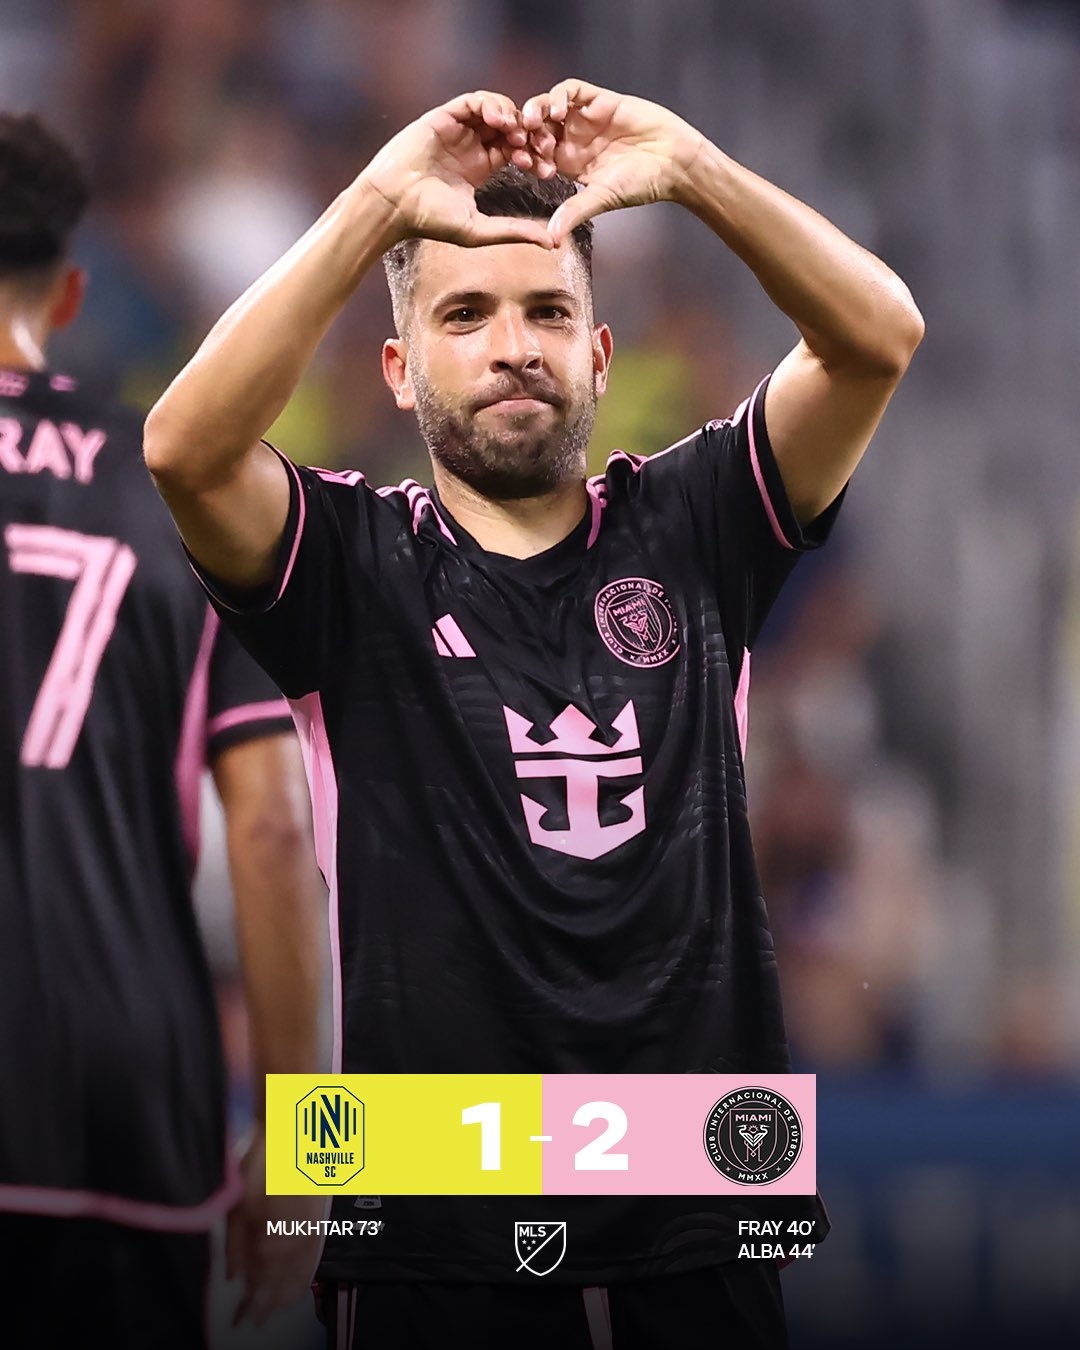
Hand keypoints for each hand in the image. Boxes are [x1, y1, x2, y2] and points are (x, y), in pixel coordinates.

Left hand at [225, 1125, 327, 1326]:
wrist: (296, 1135)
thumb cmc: (263, 1163)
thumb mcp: (238, 1204)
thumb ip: (235, 1245)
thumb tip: (234, 1276)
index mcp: (271, 1240)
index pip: (259, 1285)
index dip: (249, 1304)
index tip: (240, 1319)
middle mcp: (294, 1244)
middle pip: (279, 1286)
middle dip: (265, 1305)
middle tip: (253, 1321)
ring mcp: (310, 1235)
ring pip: (299, 1277)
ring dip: (285, 1296)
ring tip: (273, 1311)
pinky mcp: (320, 1224)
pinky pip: (313, 1260)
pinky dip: (305, 1277)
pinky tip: (299, 1286)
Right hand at [361, 91, 553, 248]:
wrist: (395, 204)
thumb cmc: (431, 220)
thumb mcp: (480, 230)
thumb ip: (515, 232)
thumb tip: (552, 244)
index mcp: (480, 167)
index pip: (516, 151)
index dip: (534, 156)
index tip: (546, 169)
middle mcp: (471, 145)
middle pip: (511, 127)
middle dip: (530, 134)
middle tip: (542, 147)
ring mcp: (458, 129)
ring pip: (495, 110)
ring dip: (513, 117)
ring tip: (518, 133)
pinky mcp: (444, 116)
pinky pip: (473, 101)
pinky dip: (490, 104)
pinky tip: (499, 121)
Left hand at [520, 79, 706, 243]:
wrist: (673, 162)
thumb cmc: (641, 184)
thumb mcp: (601, 199)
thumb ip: (575, 212)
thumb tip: (551, 240)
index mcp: (568, 163)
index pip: (535, 155)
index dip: (525, 156)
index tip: (522, 163)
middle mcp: (573, 139)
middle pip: (537, 128)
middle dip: (525, 132)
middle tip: (522, 139)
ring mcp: (585, 118)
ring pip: (549, 106)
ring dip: (537, 110)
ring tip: (533, 121)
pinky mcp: (600, 100)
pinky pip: (573, 90)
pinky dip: (561, 95)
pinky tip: (560, 110)